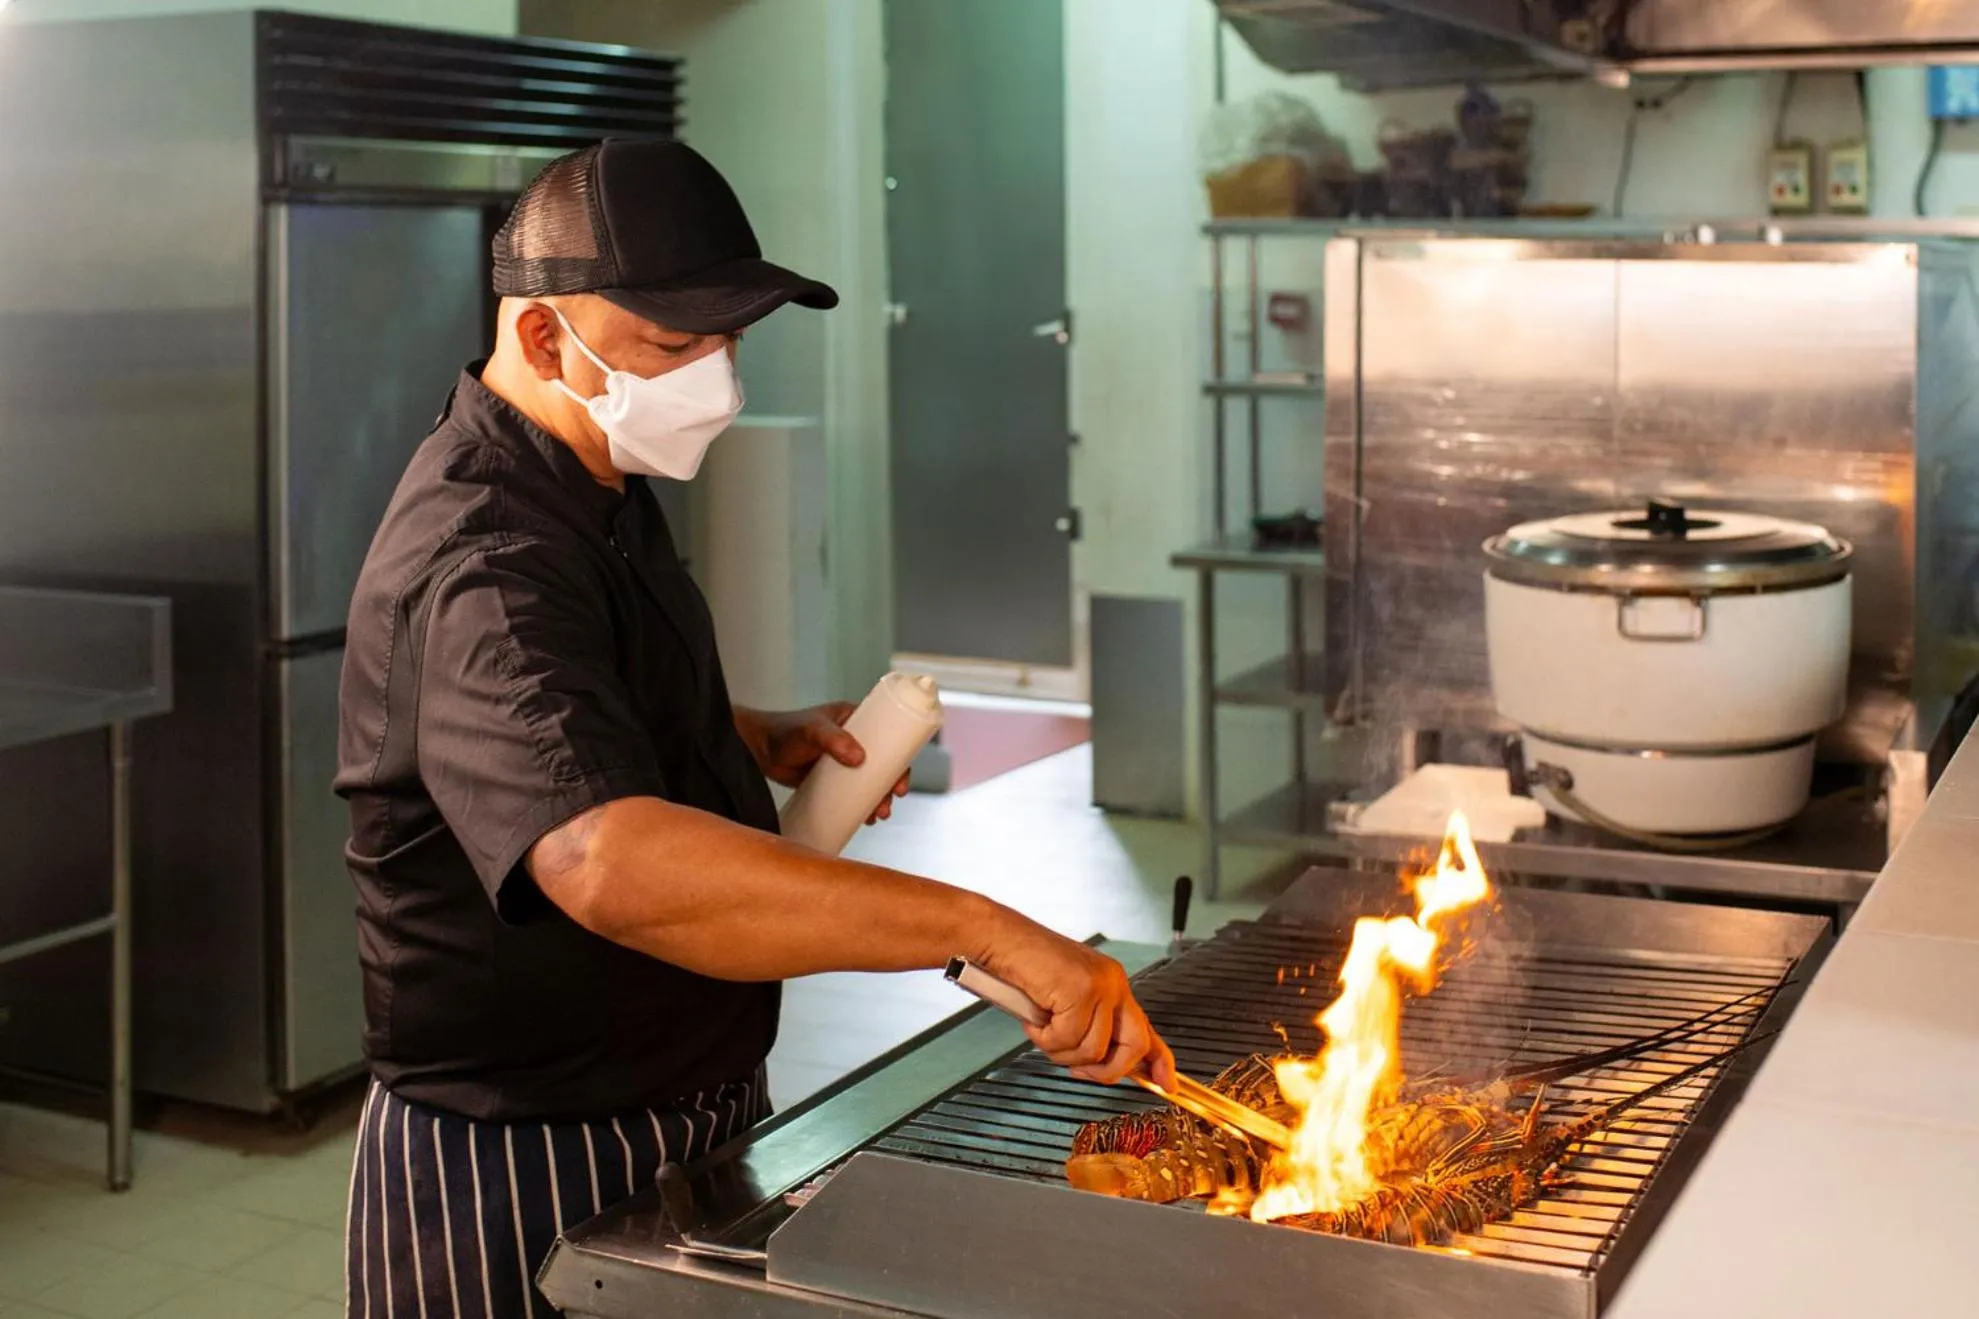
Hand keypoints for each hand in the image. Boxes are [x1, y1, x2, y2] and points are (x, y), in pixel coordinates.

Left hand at [738, 704, 911, 820]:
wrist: (756, 749)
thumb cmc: (783, 731)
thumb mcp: (811, 730)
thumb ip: (833, 740)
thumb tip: (859, 758)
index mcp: (854, 720)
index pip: (888, 738)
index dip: (900, 761)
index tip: (901, 782)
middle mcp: (852, 740)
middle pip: (882, 765)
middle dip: (890, 788)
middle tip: (888, 805)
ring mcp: (841, 760)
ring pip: (869, 782)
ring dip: (877, 800)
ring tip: (876, 816)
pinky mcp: (830, 778)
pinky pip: (851, 792)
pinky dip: (860, 805)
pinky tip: (864, 818)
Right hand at [979, 923, 1174, 1087]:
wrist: (1000, 939)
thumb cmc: (1023, 969)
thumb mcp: (1063, 1003)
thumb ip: (1087, 1027)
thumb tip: (1101, 1064)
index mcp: (1113, 985)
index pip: (1146, 1029)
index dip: (1159, 1061)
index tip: (1167, 1085)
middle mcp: (1114, 982)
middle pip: (1134, 1045)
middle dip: (1106, 1070)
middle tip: (1078, 1071)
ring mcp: (1100, 985)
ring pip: (1094, 1049)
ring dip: (1060, 1051)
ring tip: (1041, 1030)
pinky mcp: (1081, 989)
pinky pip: (1068, 1037)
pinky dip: (1044, 1038)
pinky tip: (1034, 1019)